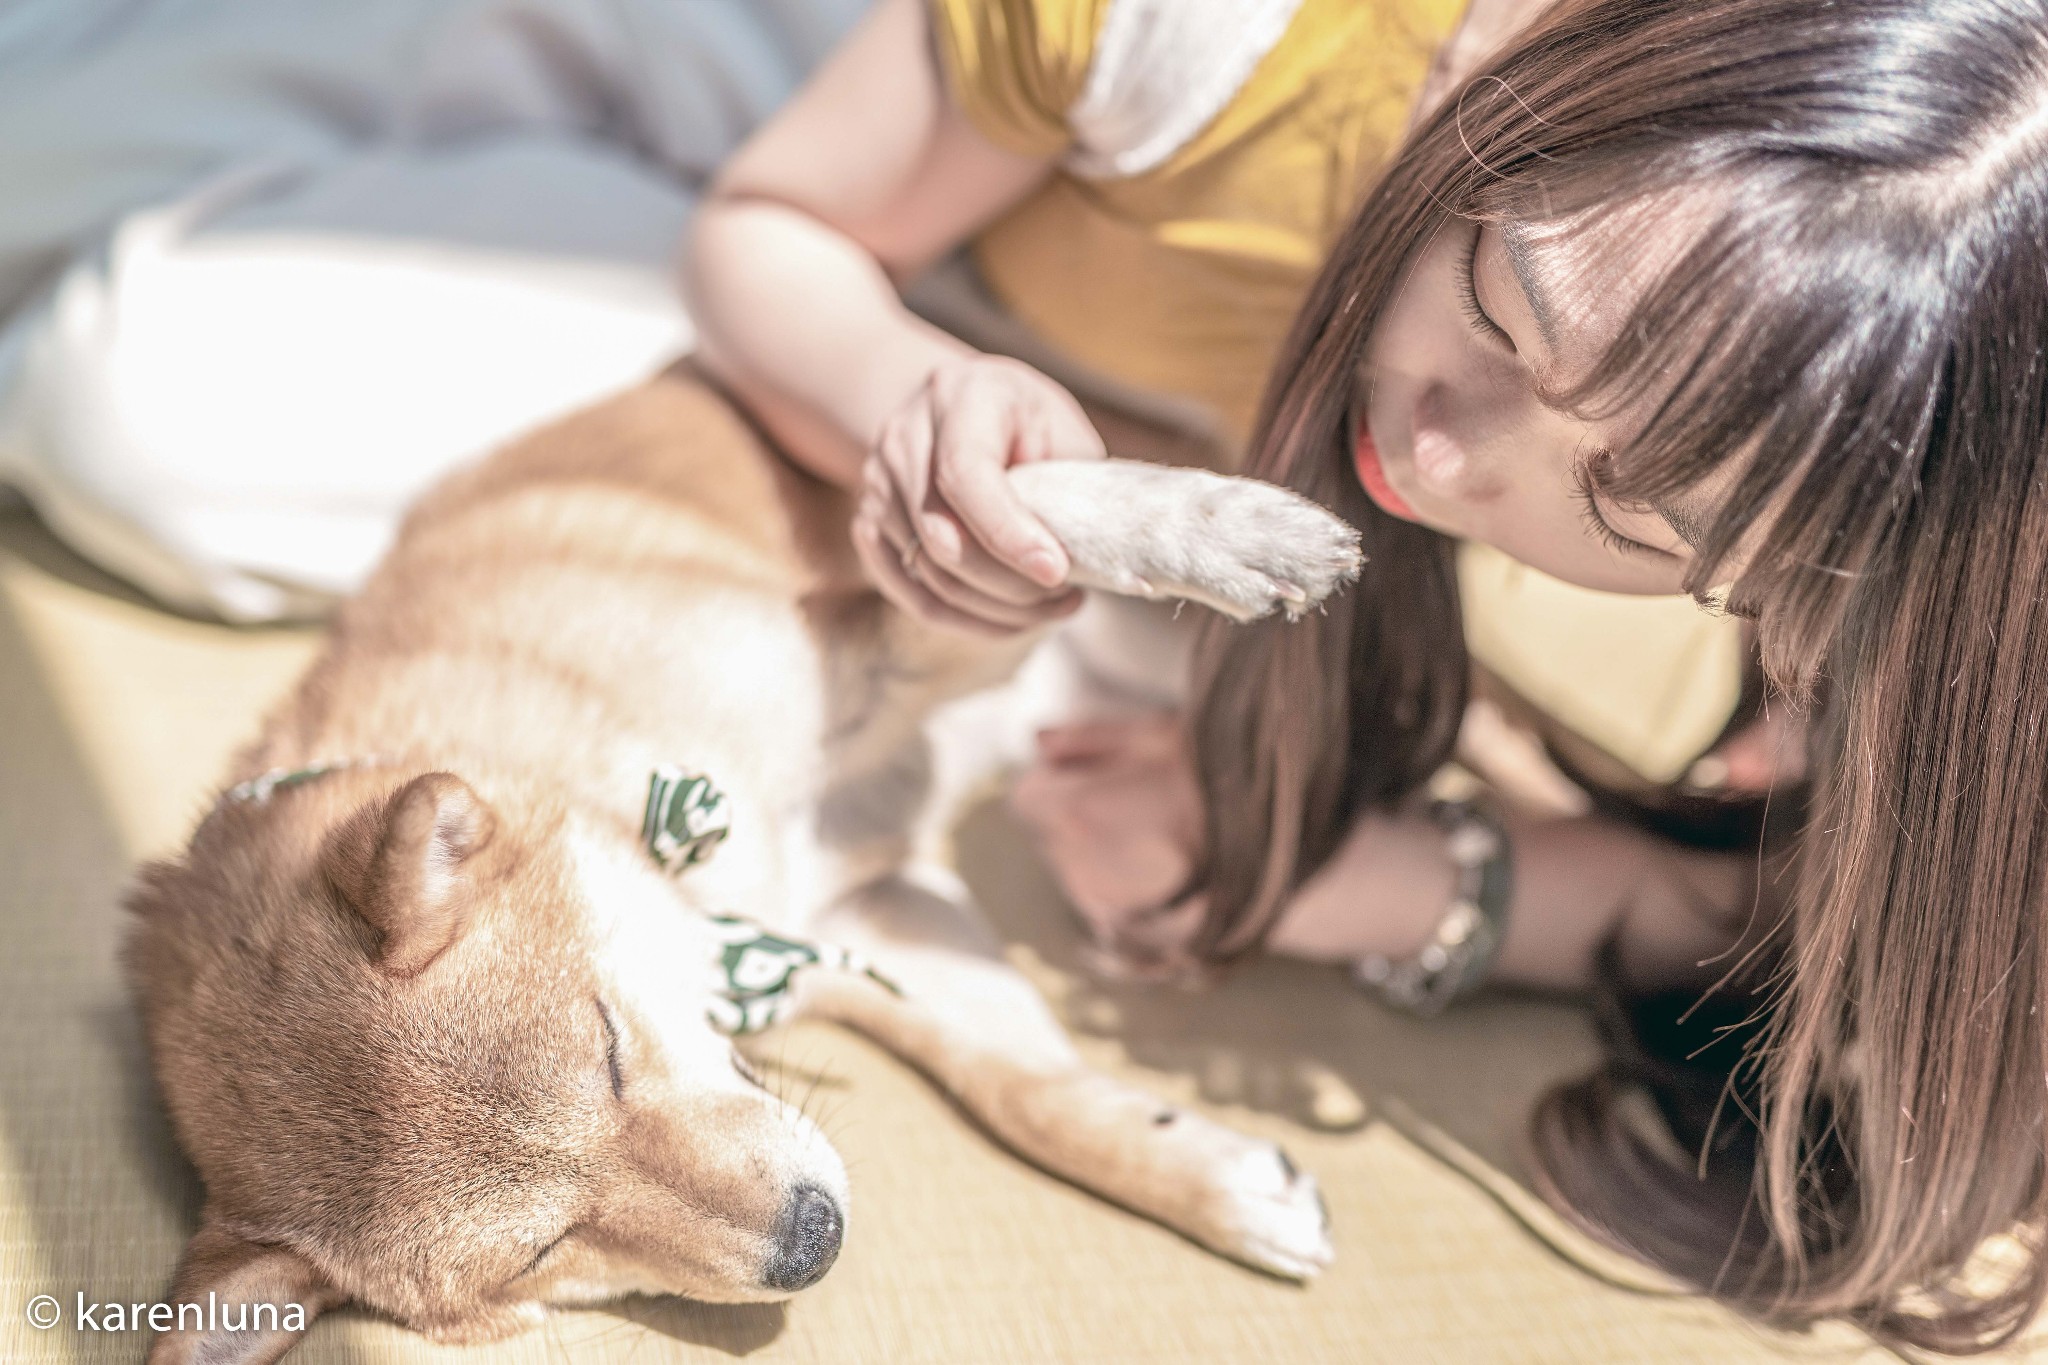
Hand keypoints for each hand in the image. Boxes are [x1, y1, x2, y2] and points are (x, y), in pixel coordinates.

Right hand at [854, 355, 1103, 634]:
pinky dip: (970, 621)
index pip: (965, 474)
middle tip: (1066, 597)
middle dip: (1010, 584)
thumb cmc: (1021, 419)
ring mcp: (876, 486)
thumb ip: (1065, 480)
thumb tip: (1081, 552)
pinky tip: (1015, 620)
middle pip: (941, 538)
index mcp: (957, 397)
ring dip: (997, 610)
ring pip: (929, 576)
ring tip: (1051, 608)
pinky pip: (915, 597)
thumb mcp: (1057, 424)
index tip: (1057, 572)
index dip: (1009, 532)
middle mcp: (903, 439)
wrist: (952, 405)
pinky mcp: (869, 529)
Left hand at [1011, 714, 1205, 948]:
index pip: (1026, 796)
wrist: (1284, 851)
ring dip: (1089, 838)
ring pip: (1067, 859)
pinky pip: (1093, 887)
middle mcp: (1080, 863)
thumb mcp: (1154, 734)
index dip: (1053, 777)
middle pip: (1046, 828)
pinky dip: (1111, 869)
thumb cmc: (1222, 779)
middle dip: (1070, 806)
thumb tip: (1036, 740)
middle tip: (1132, 790)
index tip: (1087, 766)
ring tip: (1153, 822)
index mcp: (1078, 812)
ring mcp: (1102, 900)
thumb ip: (1084, 738)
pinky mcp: (1123, 924)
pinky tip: (1159, 853)